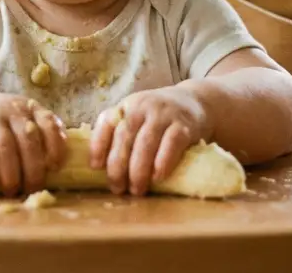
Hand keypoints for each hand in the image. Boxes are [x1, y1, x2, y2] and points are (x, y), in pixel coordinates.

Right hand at [0, 90, 67, 195]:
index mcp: (30, 108)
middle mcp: (12, 109)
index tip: (55, 167)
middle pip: (27, 140)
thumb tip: (56, 171)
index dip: (55, 146)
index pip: (48, 123)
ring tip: (11, 190)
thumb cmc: (1, 123)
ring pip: (4, 145)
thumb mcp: (22, 120)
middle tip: (32, 189)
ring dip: (10, 172)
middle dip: (32, 169)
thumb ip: (38, 136)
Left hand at [89, 86, 210, 195]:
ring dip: (138, 169)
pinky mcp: (184, 125)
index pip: (106, 123)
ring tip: (136, 190)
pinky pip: (171, 144)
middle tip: (118, 189)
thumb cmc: (159, 118)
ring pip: (145, 143)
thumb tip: (100, 168)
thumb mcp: (137, 117)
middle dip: (118, 166)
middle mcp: (142, 107)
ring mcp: (163, 114)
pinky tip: (157, 178)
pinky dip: (163, 162)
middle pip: (124, 137)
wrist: (196, 102)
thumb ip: (120, 134)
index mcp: (126, 106)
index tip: (95, 167)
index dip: (98, 145)